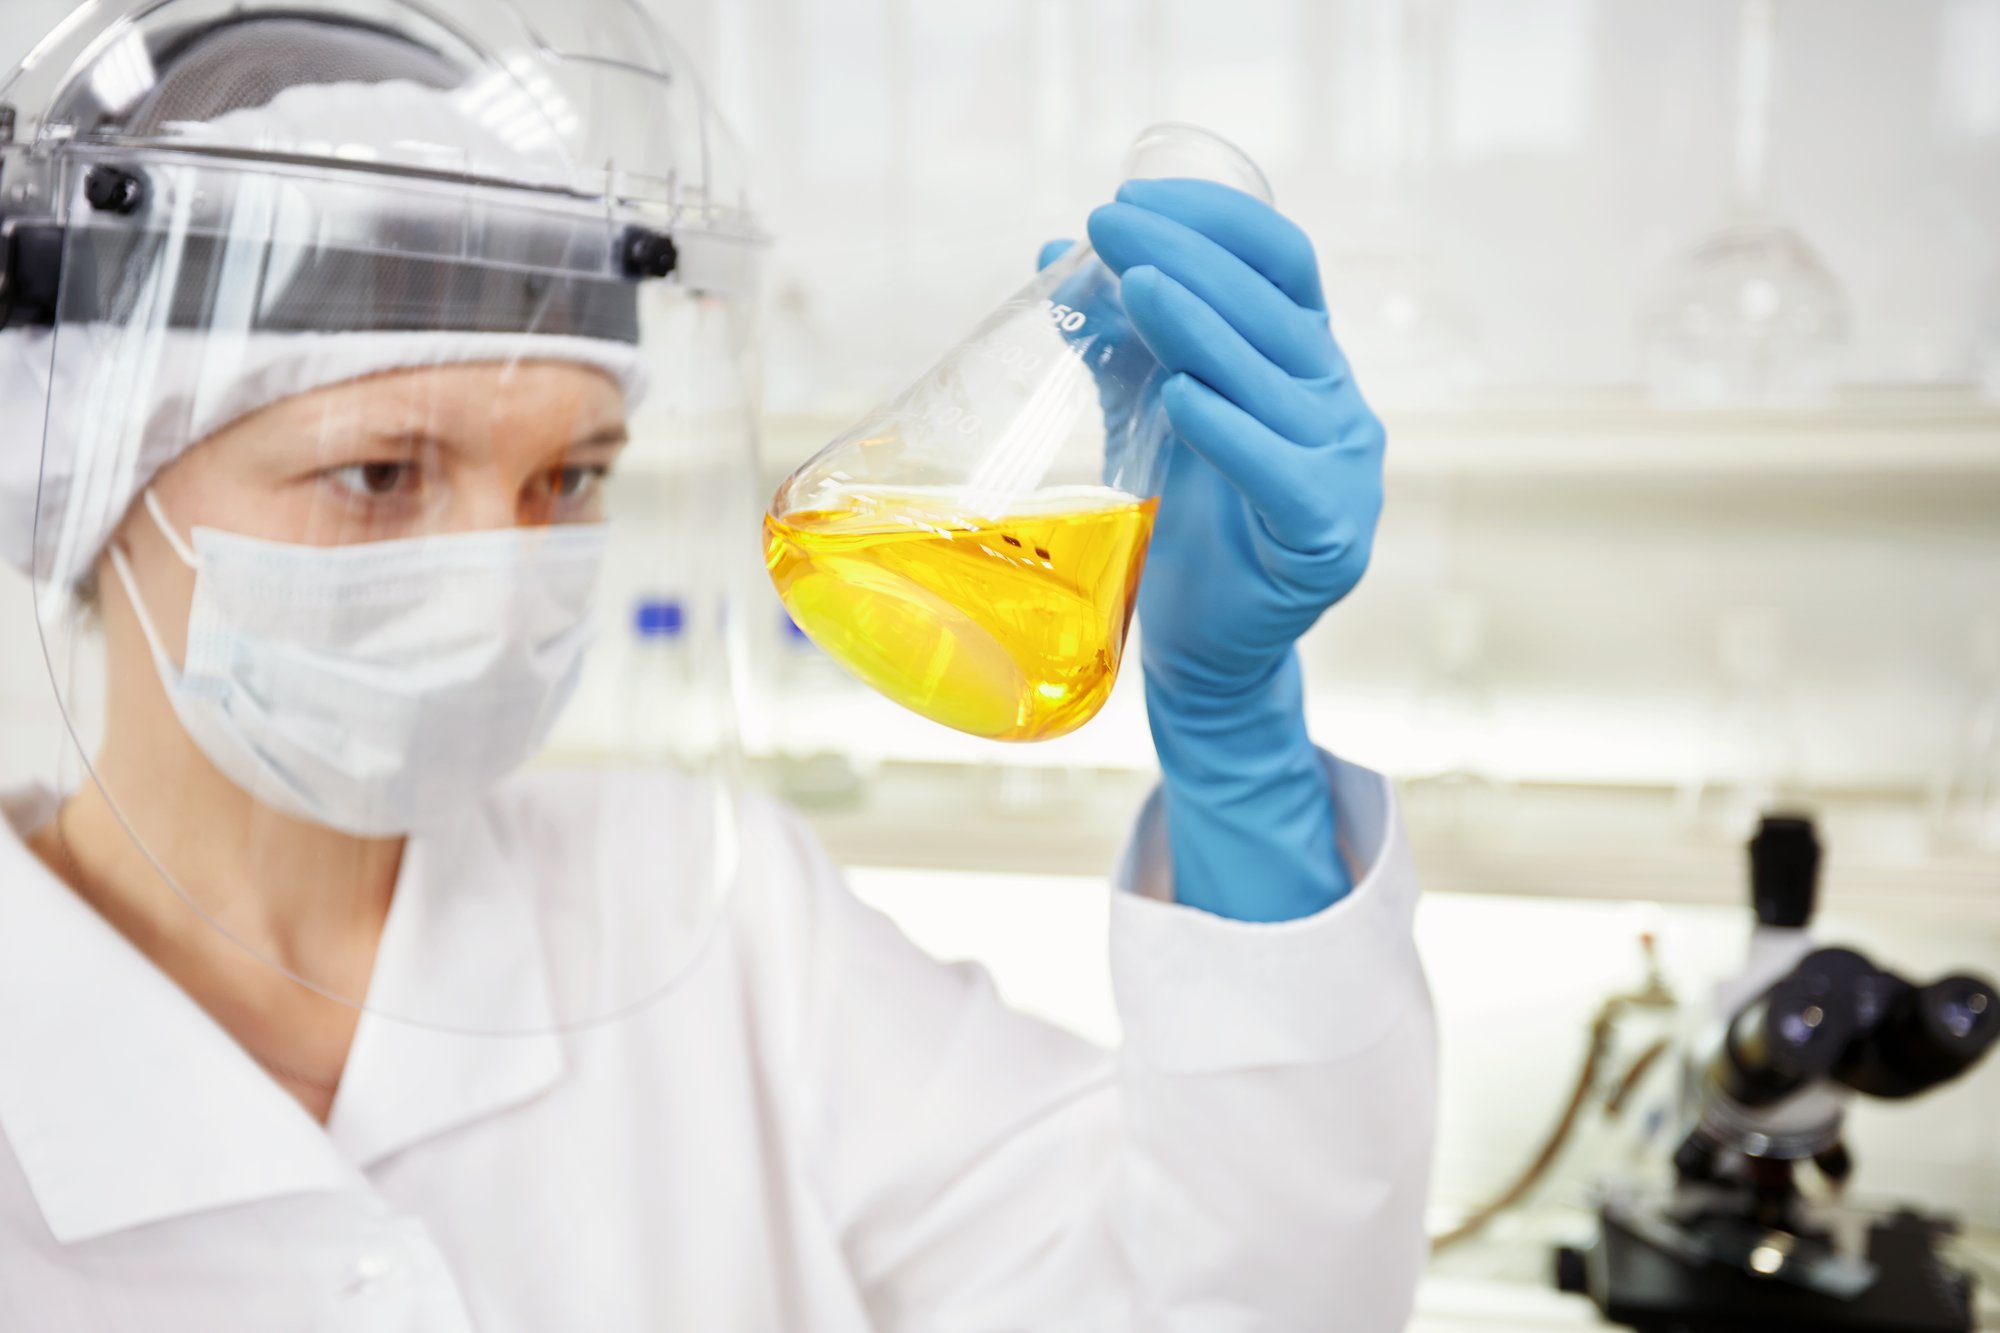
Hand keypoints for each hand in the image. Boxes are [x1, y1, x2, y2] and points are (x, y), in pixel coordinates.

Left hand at [1042, 181, 1382, 919]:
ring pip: (1277, 383)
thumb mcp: (1146, 417)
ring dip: (1204, 329)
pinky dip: (1232, 433)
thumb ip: (1115, 344)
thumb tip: (1051, 251)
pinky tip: (1184, 399)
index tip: (1129, 198)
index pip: (1281, 263)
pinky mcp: (1327, 537)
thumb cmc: (1184, 525)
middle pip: (1274, 310)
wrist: (1207, 647)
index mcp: (1303, 362)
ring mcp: (1343, 470)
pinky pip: (1282, 474)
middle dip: (1189, 259)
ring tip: (1140, 289)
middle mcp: (1336, 404)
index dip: (1216, 219)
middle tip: (1109, 228)